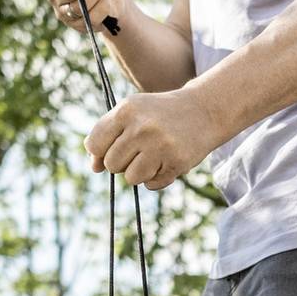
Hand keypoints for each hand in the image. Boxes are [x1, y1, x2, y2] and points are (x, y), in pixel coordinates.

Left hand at [87, 89, 222, 191]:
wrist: (203, 111)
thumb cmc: (158, 114)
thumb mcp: (131, 114)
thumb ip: (106, 135)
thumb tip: (94, 168)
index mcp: (126, 111)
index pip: (95, 145)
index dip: (101, 151)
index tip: (115, 146)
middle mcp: (142, 127)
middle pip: (111, 165)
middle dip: (122, 162)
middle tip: (139, 149)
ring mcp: (161, 145)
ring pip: (130, 178)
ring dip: (139, 172)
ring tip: (152, 156)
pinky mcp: (177, 161)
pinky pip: (151, 185)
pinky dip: (156, 178)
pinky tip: (166, 161)